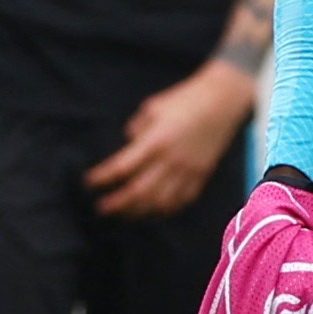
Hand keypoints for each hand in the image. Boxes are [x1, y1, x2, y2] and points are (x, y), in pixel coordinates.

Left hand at [86, 62, 257, 217]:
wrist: (222, 101)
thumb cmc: (185, 100)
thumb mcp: (153, 107)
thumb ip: (137, 128)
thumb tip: (127, 146)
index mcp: (156, 140)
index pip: (122, 167)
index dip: (103, 178)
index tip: (89, 182)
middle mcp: (171, 160)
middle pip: (139, 192)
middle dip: (117, 203)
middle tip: (101, 208)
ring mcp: (188, 170)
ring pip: (159, 202)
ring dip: (138, 212)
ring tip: (124, 214)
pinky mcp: (201, 175)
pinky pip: (181, 201)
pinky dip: (164, 210)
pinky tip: (152, 211)